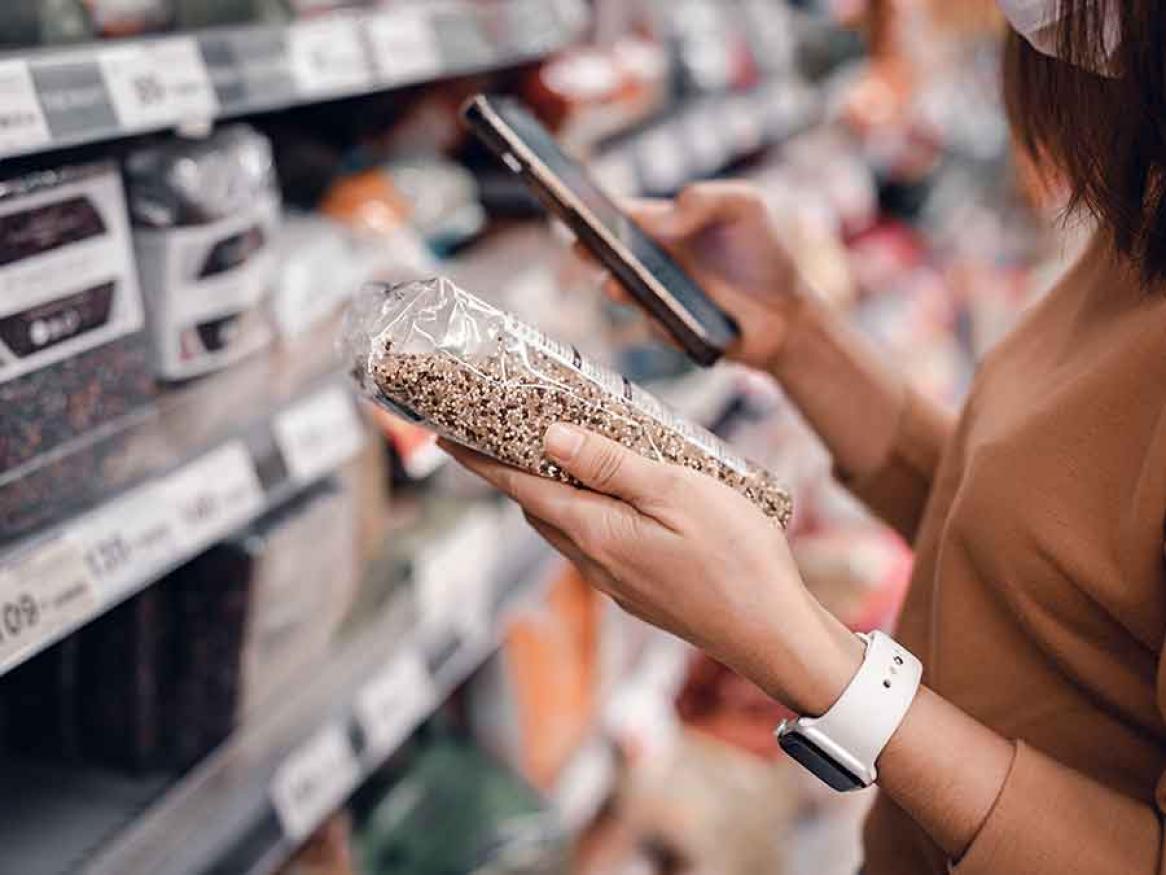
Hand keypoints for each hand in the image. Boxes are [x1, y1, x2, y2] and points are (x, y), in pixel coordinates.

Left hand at [441, 425, 862, 716]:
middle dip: (513, 471)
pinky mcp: (638, 594)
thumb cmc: (736, 558)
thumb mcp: (676, 491)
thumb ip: (609, 465)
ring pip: (564, 530)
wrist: (771, 634)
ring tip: (563, 456)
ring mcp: (615, 583)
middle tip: (509, 431)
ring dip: (552, 493)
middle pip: (536, 508)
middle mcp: (593, 562)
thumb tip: (548, 438)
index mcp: (595, 532)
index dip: (479, 459)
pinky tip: (616, 500)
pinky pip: (593, 547)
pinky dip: (586, 515)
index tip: (446, 436)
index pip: (518, 487)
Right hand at [578, 181, 810, 370]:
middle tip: (580, 243)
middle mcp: (651, 260)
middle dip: (588, 247)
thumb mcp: (744, 207)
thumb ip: (704, 199)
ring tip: (616, 284)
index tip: (571, 199)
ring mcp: (655, 297)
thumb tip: (661, 220)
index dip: (591, 205)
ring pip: (622, 292)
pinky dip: (661, 322)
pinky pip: (654, 326)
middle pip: (607, 252)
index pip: (619, 211)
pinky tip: (673, 320)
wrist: (788, 315)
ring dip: (616, 288)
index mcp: (662, 224)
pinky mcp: (666, 331)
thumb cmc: (763, 254)